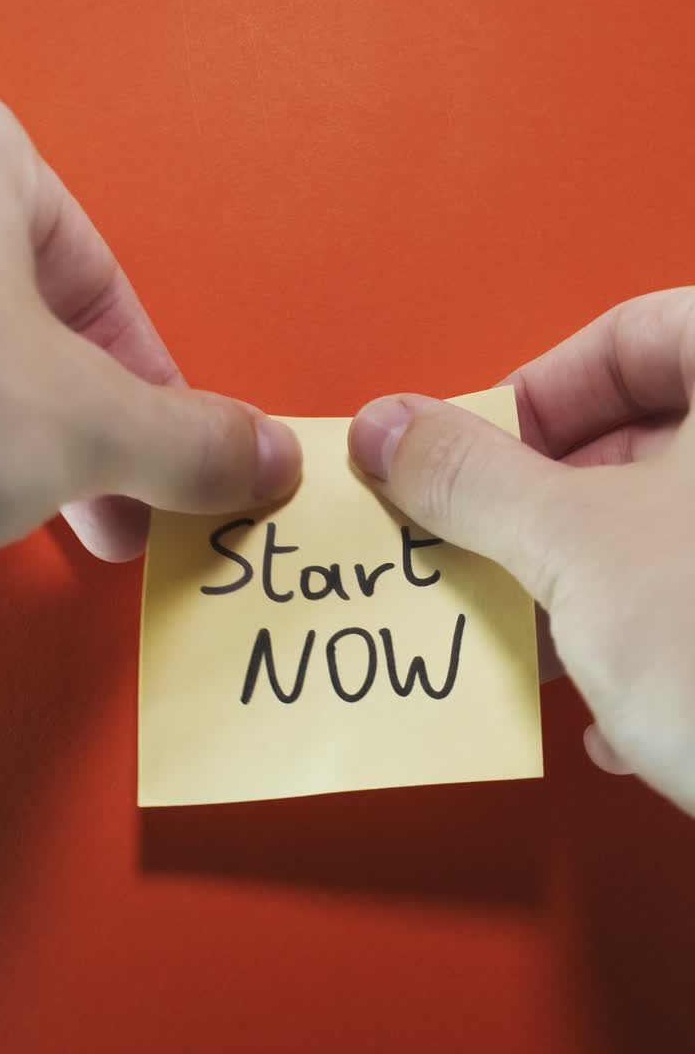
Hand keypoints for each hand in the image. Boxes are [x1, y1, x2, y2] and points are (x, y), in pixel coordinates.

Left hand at [0, 89, 300, 559]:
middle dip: (104, 436)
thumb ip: (186, 441)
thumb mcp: (75, 419)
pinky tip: (0, 514)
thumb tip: (260, 456)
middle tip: (139, 499)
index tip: (194, 444)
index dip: (160, 377)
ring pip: (0, 378)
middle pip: (54, 336)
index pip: (110, 277)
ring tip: (83, 522)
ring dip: (48, 462)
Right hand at [349, 289, 694, 813]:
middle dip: (554, 510)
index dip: (535, 395)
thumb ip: (471, 479)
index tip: (472, 459)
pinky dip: (661, 647)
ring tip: (537, 643)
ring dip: (595, 589)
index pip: (633, 335)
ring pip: (679, 534)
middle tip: (486, 553)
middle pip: (657, 440)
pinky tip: (622, 718)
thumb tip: (387, 429)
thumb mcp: (577, 548)